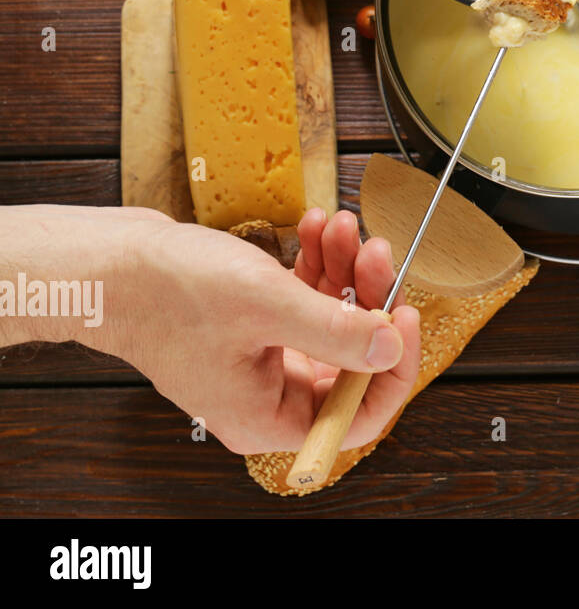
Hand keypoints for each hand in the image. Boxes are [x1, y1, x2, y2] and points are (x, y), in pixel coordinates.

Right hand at [100, 207, 420, 454]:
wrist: (107, 262)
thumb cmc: (167, 291)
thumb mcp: (265, 305)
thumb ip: (336, 330)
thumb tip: (392, 348)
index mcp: (270, 416)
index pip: (358, 414)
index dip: (393, 366)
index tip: (406, 313)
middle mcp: (269, 396)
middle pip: (351, 357)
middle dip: (368, 296)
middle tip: (375, 248)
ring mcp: (262, 359)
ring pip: (332, 319)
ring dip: (345, 269)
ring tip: (342, 226)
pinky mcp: (254, 325)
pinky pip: (305, 299)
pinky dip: (316, 263)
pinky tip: (317, 228)